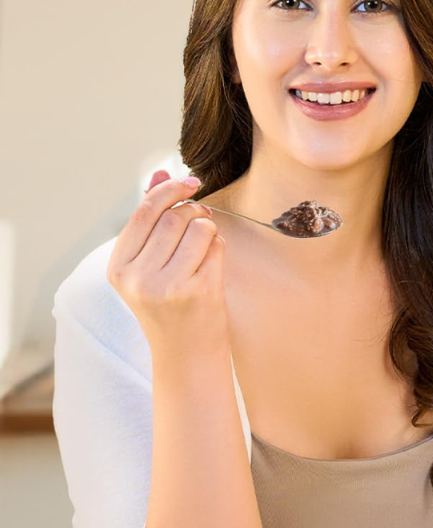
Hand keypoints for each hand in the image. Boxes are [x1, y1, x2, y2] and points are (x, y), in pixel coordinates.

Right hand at [107, 169, 229, 353]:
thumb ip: (152, 220)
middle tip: (202, 221)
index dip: (169, 190)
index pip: (143, 212)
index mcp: (118, 268)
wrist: (187, 356)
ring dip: (209, 229)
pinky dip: (219, 248)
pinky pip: (216, 246)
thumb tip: (158, 172)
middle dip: (194, 211)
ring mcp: (167, 285)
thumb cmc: (170, 306)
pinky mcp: (197, 290)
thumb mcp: (150, 265)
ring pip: (197, 227)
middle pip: (173, 217)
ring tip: (205, 247)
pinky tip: (212, 266)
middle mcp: (137, 277)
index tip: (191, 182)